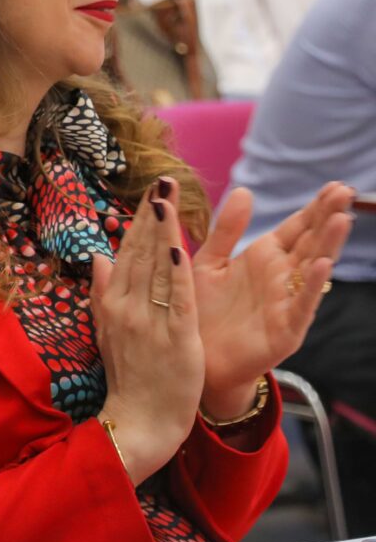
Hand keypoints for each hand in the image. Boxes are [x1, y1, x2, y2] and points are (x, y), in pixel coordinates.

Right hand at [89, 178, 205, 484]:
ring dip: (163, 231)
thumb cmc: (129, 379)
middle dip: (152, 215)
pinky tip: (179, 246)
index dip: (139, 222)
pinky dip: (176, 272)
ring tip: (168, 198)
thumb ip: (105, 293)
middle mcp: (126, 308)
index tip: (149, 192)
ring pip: (156, 268)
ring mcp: (149, 322)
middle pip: (141, 253)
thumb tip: (99, 256)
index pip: (126, 254)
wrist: (139, 422)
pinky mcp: (174, 338)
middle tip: (162, 180)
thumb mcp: (108, 332)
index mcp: (112, 304)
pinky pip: (175, 298)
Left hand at [190, 182, 352, 416]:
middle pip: (311, 242)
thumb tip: (246, 190)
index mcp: (265, 258)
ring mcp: (287, 303)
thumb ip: (227, 229)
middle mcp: (281, 278)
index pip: (296, 228)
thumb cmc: (203, 308)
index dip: (314, 208)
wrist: (195, 356)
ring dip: (327, 245)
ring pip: (312, 270)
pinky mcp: (285, 330)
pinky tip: (322, 267)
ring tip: (341, 220)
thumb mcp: (211, 262)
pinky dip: (312, 287)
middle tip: (345, 192)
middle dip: (327, 218)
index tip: (335, 185)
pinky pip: (301, 305)